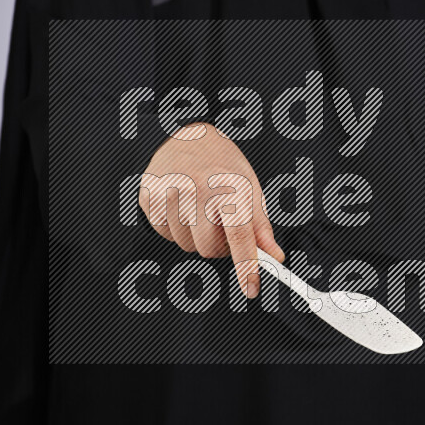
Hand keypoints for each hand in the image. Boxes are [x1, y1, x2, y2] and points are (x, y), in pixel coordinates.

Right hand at [138, 123, 283, 297]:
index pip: (240, 236)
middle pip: (210, 249)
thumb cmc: (221, 163)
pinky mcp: (150, 198)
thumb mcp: (249, 187)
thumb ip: (260, 225)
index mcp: (228, 186)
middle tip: (222, 224)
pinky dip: (177, 229)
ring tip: (200, 209)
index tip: (251, 288)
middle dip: (219, 245)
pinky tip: (182, 206)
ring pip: (187, 245)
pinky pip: (166, 235)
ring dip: (197, 236)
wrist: (184, 136)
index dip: (246, 266)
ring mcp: (170, 194)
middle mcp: (198, 190)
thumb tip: (274, 256)